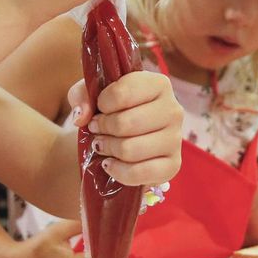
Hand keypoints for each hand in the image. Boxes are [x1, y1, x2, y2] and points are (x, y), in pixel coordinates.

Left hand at [68, 71, 182, 186]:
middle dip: (103, 128)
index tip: (99, 108)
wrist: (122, 135)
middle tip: (96, 129)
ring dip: (108, 149)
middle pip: (127, 123)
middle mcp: (173, 110)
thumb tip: (81, 117)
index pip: (123, 93)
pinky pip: (140, 173)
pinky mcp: (173, 165)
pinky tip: (109, 164)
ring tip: (101, 145)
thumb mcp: (92, 94)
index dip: (102, 103)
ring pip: (131, 149)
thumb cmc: (110, 109)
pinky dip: (118, 172)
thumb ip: (82, 95)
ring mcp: (175, 140)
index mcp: (158, 84)